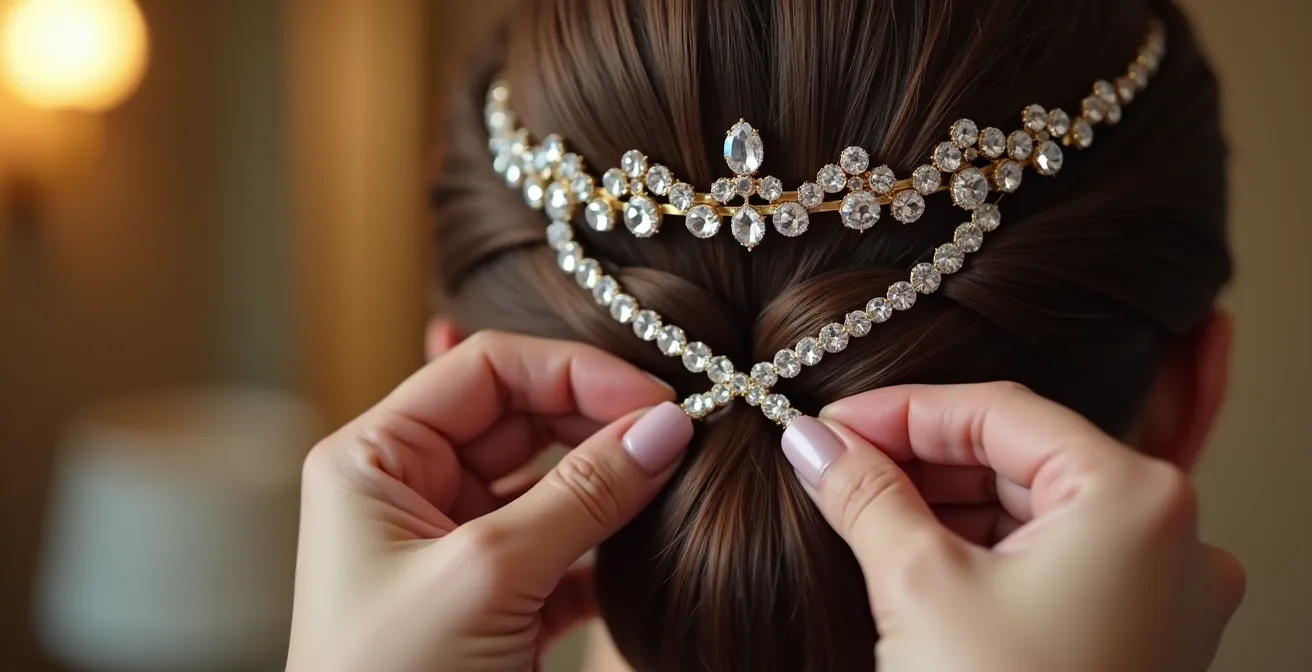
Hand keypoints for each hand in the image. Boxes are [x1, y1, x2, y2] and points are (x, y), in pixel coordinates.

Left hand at [287, 332, 693, 671]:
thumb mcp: (488, 576)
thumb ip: (581, 493)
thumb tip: (667, 425)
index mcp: (374, 459)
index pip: (486, 372)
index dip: (574, 372)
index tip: (657, 396)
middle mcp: (409, 490)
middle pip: (523, 417)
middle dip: (601, 421)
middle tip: (681, 434)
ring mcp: (453, 545)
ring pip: (549, 481)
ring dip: (611, 480)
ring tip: (676, 479)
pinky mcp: (494, 598)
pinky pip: (561, 543)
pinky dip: (606, 544)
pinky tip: (647, 547)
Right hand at [781, 382, 1244, 671]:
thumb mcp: (917, 586)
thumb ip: (864, 492)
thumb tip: (815, 441)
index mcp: (1135, 499)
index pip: (999, 412)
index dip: (901, 409)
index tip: (830, 420)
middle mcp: (1168, 536)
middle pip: (1018, 457)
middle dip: (918, 457)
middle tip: (834, 460)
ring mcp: (1157, 589)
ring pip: (1031, 508)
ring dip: (942, 502)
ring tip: (860, 503)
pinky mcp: (1132, 632)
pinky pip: (1049, 558)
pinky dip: (978, 547)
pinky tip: (910, 548)